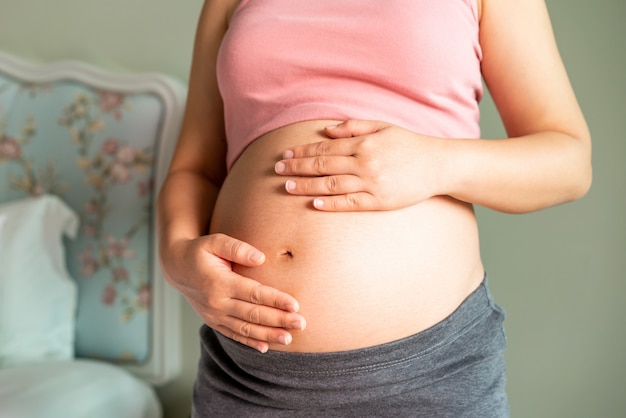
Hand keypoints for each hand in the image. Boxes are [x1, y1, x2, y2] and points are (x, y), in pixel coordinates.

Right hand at [160, 233, 305, 352]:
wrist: (177, 268)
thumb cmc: (199, 251)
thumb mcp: (215, 242)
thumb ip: (237, 248)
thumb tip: (261, 258)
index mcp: (220, 283)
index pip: (253, 293)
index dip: (275, 300)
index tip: (295, 304)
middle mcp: (217, 302)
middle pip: (253, 314)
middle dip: (278, 320)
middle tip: (301, 323)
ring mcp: (214, 315)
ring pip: (245, 328)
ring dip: (268, 334)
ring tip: (289, 338)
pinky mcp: (213, 321)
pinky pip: (233, 334)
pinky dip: (249, 342)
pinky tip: (265, 347)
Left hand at [274, 120, 443, 210]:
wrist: (439, 165)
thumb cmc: (409, 144)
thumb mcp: (383, 127)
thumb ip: (354, 126)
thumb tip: (326, 130)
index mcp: (364, 143)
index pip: (325, 147)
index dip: (302, 152)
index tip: (285, 155)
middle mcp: (365, 162)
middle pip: (323, 165)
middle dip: (297, 168)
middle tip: (277, 171)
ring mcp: (373, 183)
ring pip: (332, 185)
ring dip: (307, 187)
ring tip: (287, 188)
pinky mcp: (380, 201)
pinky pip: (350, 203)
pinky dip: (331, 204)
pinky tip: (314, 204)